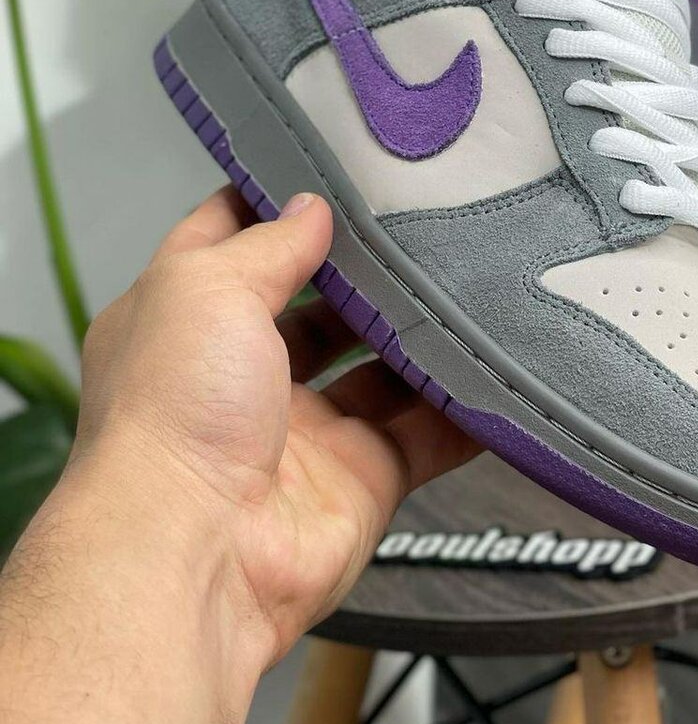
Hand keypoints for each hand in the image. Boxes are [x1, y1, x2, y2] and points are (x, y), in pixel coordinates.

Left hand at [73, 187, 478, 664]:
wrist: (200, 553)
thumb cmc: (175, 414)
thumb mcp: (207, 289)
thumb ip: (269, 245)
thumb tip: (311, 208)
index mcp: (185, 322)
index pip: (229, 243)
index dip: (273, 204)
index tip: (328, 170)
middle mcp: (241, 375)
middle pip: (317, 310)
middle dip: (364, 276)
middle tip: (422, 230)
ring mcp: (304, 431)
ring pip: (380, 371)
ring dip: (419, 339)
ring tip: (469, 287)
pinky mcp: (361, 478)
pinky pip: (426, 435)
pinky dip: (462, 412)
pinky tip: (496, 373)